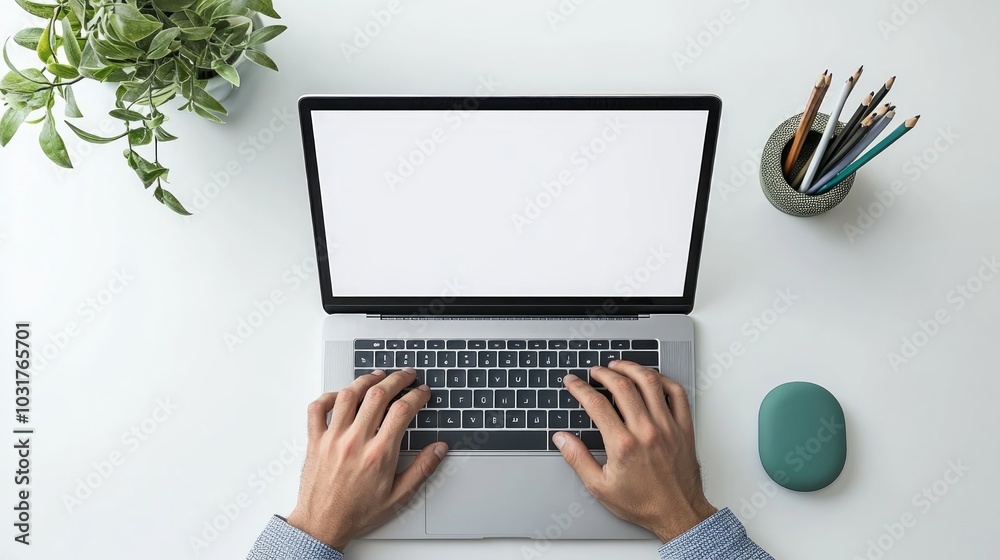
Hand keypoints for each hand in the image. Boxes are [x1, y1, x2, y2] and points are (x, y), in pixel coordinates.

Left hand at [286, 369, 447, 550]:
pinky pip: (317, 408)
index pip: (402, 411)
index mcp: (379, 454)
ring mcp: (332, 438)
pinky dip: (328, 396)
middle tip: (407, 376)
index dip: (417, 396)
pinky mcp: (315, 440)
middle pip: (378, 395)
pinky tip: (341, 395)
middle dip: (397, 379)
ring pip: (348, 395)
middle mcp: (355, 441)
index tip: (423, 392)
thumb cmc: (357, 513)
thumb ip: (422, 469)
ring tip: (378, 376)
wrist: (322, 526)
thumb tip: (439, 448)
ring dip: (366, 380)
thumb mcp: (398, 496)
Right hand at [553, 361, 716, 541]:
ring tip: (619, 366)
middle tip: (594, 372)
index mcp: (623, 445)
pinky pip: (677, 393)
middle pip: (622, 386)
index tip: (572, 382)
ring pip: (650, 383)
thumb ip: (578, 459)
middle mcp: (646, 431)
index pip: (596, 404)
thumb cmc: (642, 503)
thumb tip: (561, 438)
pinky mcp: (684, 428)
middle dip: (604, 373)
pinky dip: (664, 380)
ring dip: (631, 368)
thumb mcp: (600, 487)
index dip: (580, 388)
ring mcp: (668, 427)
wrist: (677, 514)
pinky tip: (652, 378)